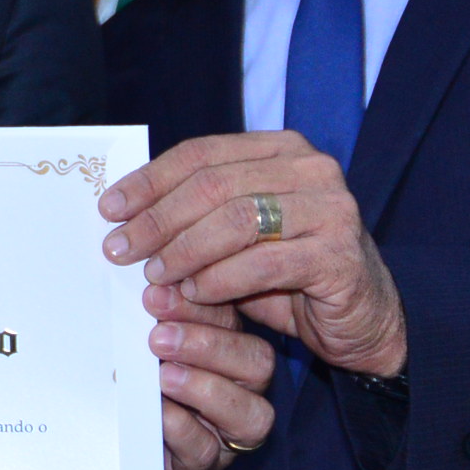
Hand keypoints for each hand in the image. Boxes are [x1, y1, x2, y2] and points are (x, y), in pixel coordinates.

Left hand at [100, 132, 408, 384]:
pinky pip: (264, 263)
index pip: (201, 153)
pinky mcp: (339, 254)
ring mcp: (331, 208)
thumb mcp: (237, 235)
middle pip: (212, 185)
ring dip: (184, 250)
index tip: (108, 208)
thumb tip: (120, 213)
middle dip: (157, 219)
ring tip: (154, 275)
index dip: (149, 180)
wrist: (360, 319)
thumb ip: (196, 213)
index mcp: (281, 149)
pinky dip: (220, 279)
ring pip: (236, 219)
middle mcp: (311, 169)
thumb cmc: (288, 273)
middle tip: (120, 249)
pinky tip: (195, 293)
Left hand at [142, 286, 277, 469]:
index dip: (198, 305)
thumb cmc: (137, 387)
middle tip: (159, 338)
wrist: (117, 447)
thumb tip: (147, 293)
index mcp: (228, 350)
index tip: (156, 294)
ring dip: (204, 388)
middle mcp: (241, 390)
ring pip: (251, 413)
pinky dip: (181, 427)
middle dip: (209, 344)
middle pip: (257, 362)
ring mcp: (227, 434)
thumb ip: (154, 324)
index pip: (231, 320)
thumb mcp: (144, 350)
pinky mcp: (203, 466)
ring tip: (164, 376)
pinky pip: (205, 449)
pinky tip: (158, 412)